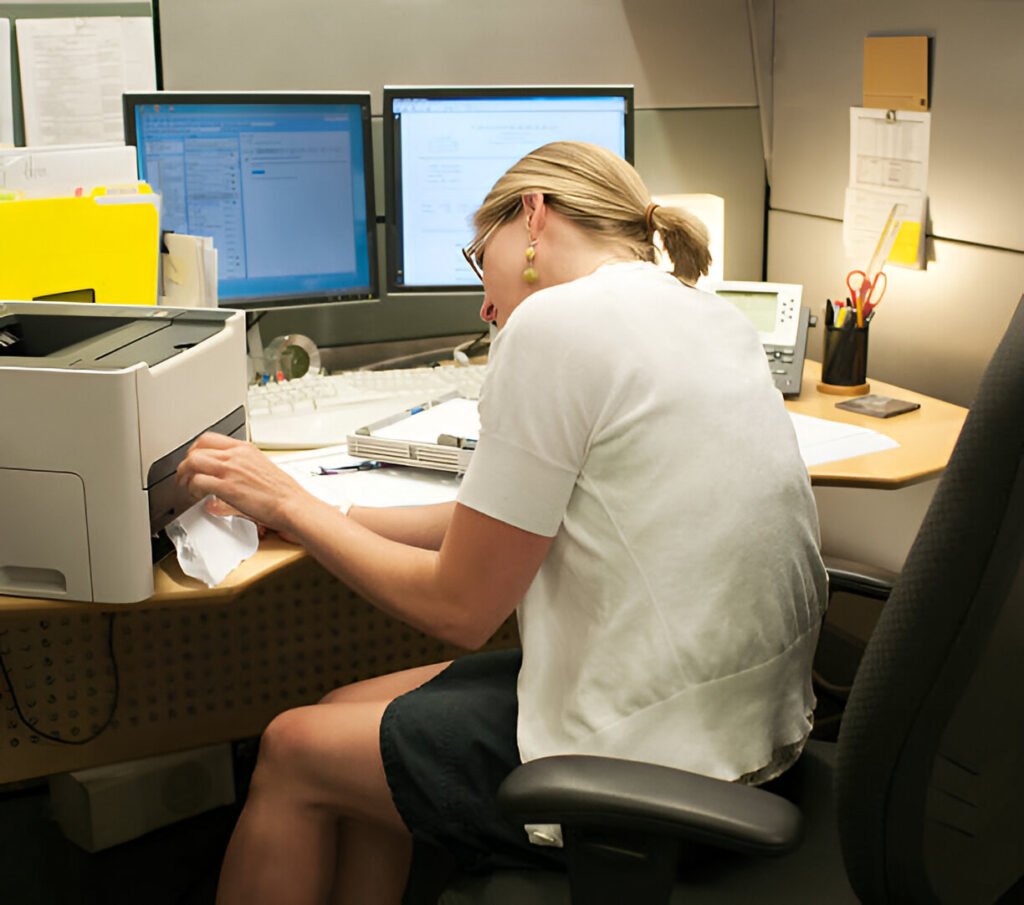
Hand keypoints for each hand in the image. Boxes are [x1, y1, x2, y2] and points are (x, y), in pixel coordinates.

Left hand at [176, 433, 312, 536]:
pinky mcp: (227, 487)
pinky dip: (192, 489)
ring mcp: (231, 470)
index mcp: (245, 449)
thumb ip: (242, 471)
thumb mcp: (262, 469)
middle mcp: (236, 455)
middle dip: (186, 464)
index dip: (195, 450)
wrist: (292, 504)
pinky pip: (198, 482)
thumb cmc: (283, 492)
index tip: (194, 460)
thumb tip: (228, 481)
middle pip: (197, 449)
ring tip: (188, 487)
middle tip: (185, 475)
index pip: (209, 439)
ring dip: (185, 476)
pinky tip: (197, 496)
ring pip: (193, 463)